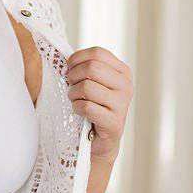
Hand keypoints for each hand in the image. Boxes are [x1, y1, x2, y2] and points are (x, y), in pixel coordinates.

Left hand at [65, 46, 132, 164]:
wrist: (102, 140)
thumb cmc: (95, 108)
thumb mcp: (95, 84)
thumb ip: (87, 69)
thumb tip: (66, 60)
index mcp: (122, 72)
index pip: (97, 53)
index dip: (77, 58)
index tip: (69, 69)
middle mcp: (125, 86)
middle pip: (91, 68)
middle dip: (74, 76)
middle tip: (70, 86)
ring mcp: (122, 104)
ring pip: (87, 87)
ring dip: (73, 94)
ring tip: (75, 100)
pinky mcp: (114, 122)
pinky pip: (86, 107)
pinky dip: (77, 108)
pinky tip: (79, 112)